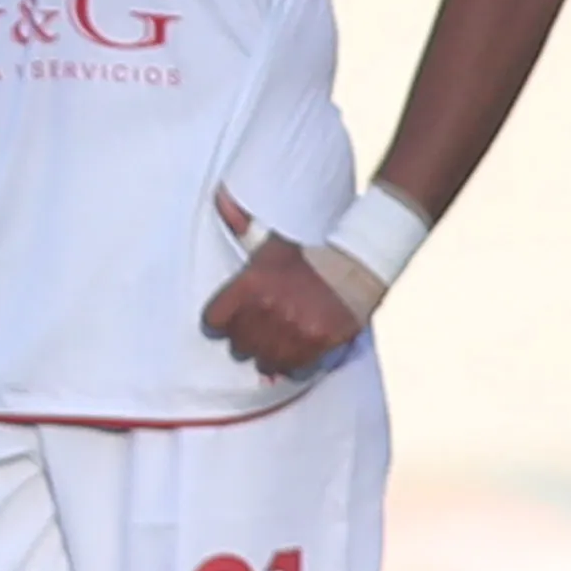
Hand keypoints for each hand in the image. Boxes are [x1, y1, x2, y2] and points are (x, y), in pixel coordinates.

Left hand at [203, 190, 378, 376]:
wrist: (357, 259)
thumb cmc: (309, 249)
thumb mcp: (269, 241)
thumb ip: (242, 230)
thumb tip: (219, 202)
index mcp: (250, 284)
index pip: (213, 321)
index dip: (218, 324)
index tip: (224, 324)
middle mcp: (267, 309)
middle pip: (238, 345)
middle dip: (243, 341)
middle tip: (252, 336)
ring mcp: (293, 328)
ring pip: (264, 360)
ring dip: (265, 356)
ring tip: (271, 349)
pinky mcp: (318, 342)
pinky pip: (293, 367)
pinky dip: (289, 366)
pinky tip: (290, 358)